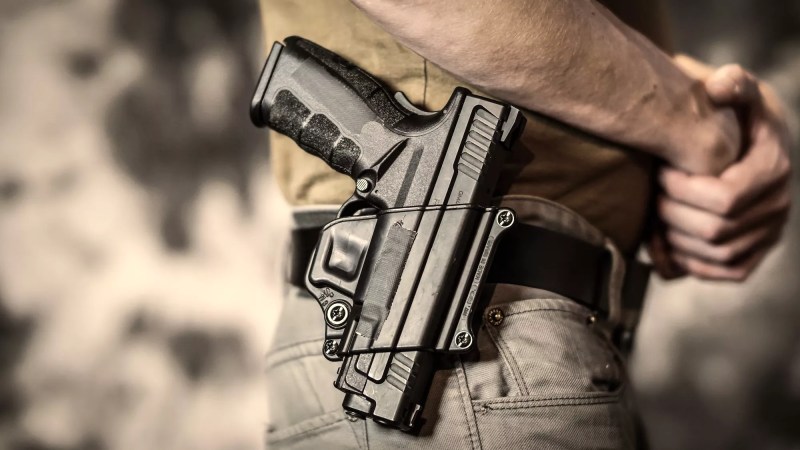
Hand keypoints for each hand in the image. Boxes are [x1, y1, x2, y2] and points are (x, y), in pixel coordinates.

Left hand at [652, 63, 792, 280]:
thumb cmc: (734, 116)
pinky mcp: (753, 255)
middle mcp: (777, 207)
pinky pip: (722, 272)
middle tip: (654, 193)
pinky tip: (666, 241)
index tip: (663, 170)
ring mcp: (767, 235)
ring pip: (714, 255)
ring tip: (657, 214)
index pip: (724, 198)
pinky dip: (688, 262)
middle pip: (714, 231)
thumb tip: (719, 83)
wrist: (749, 145)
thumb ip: (732, 84)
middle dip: (673, 213)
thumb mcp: (737, 92)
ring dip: (676, 238)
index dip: (684, 190)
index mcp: (773, 170)